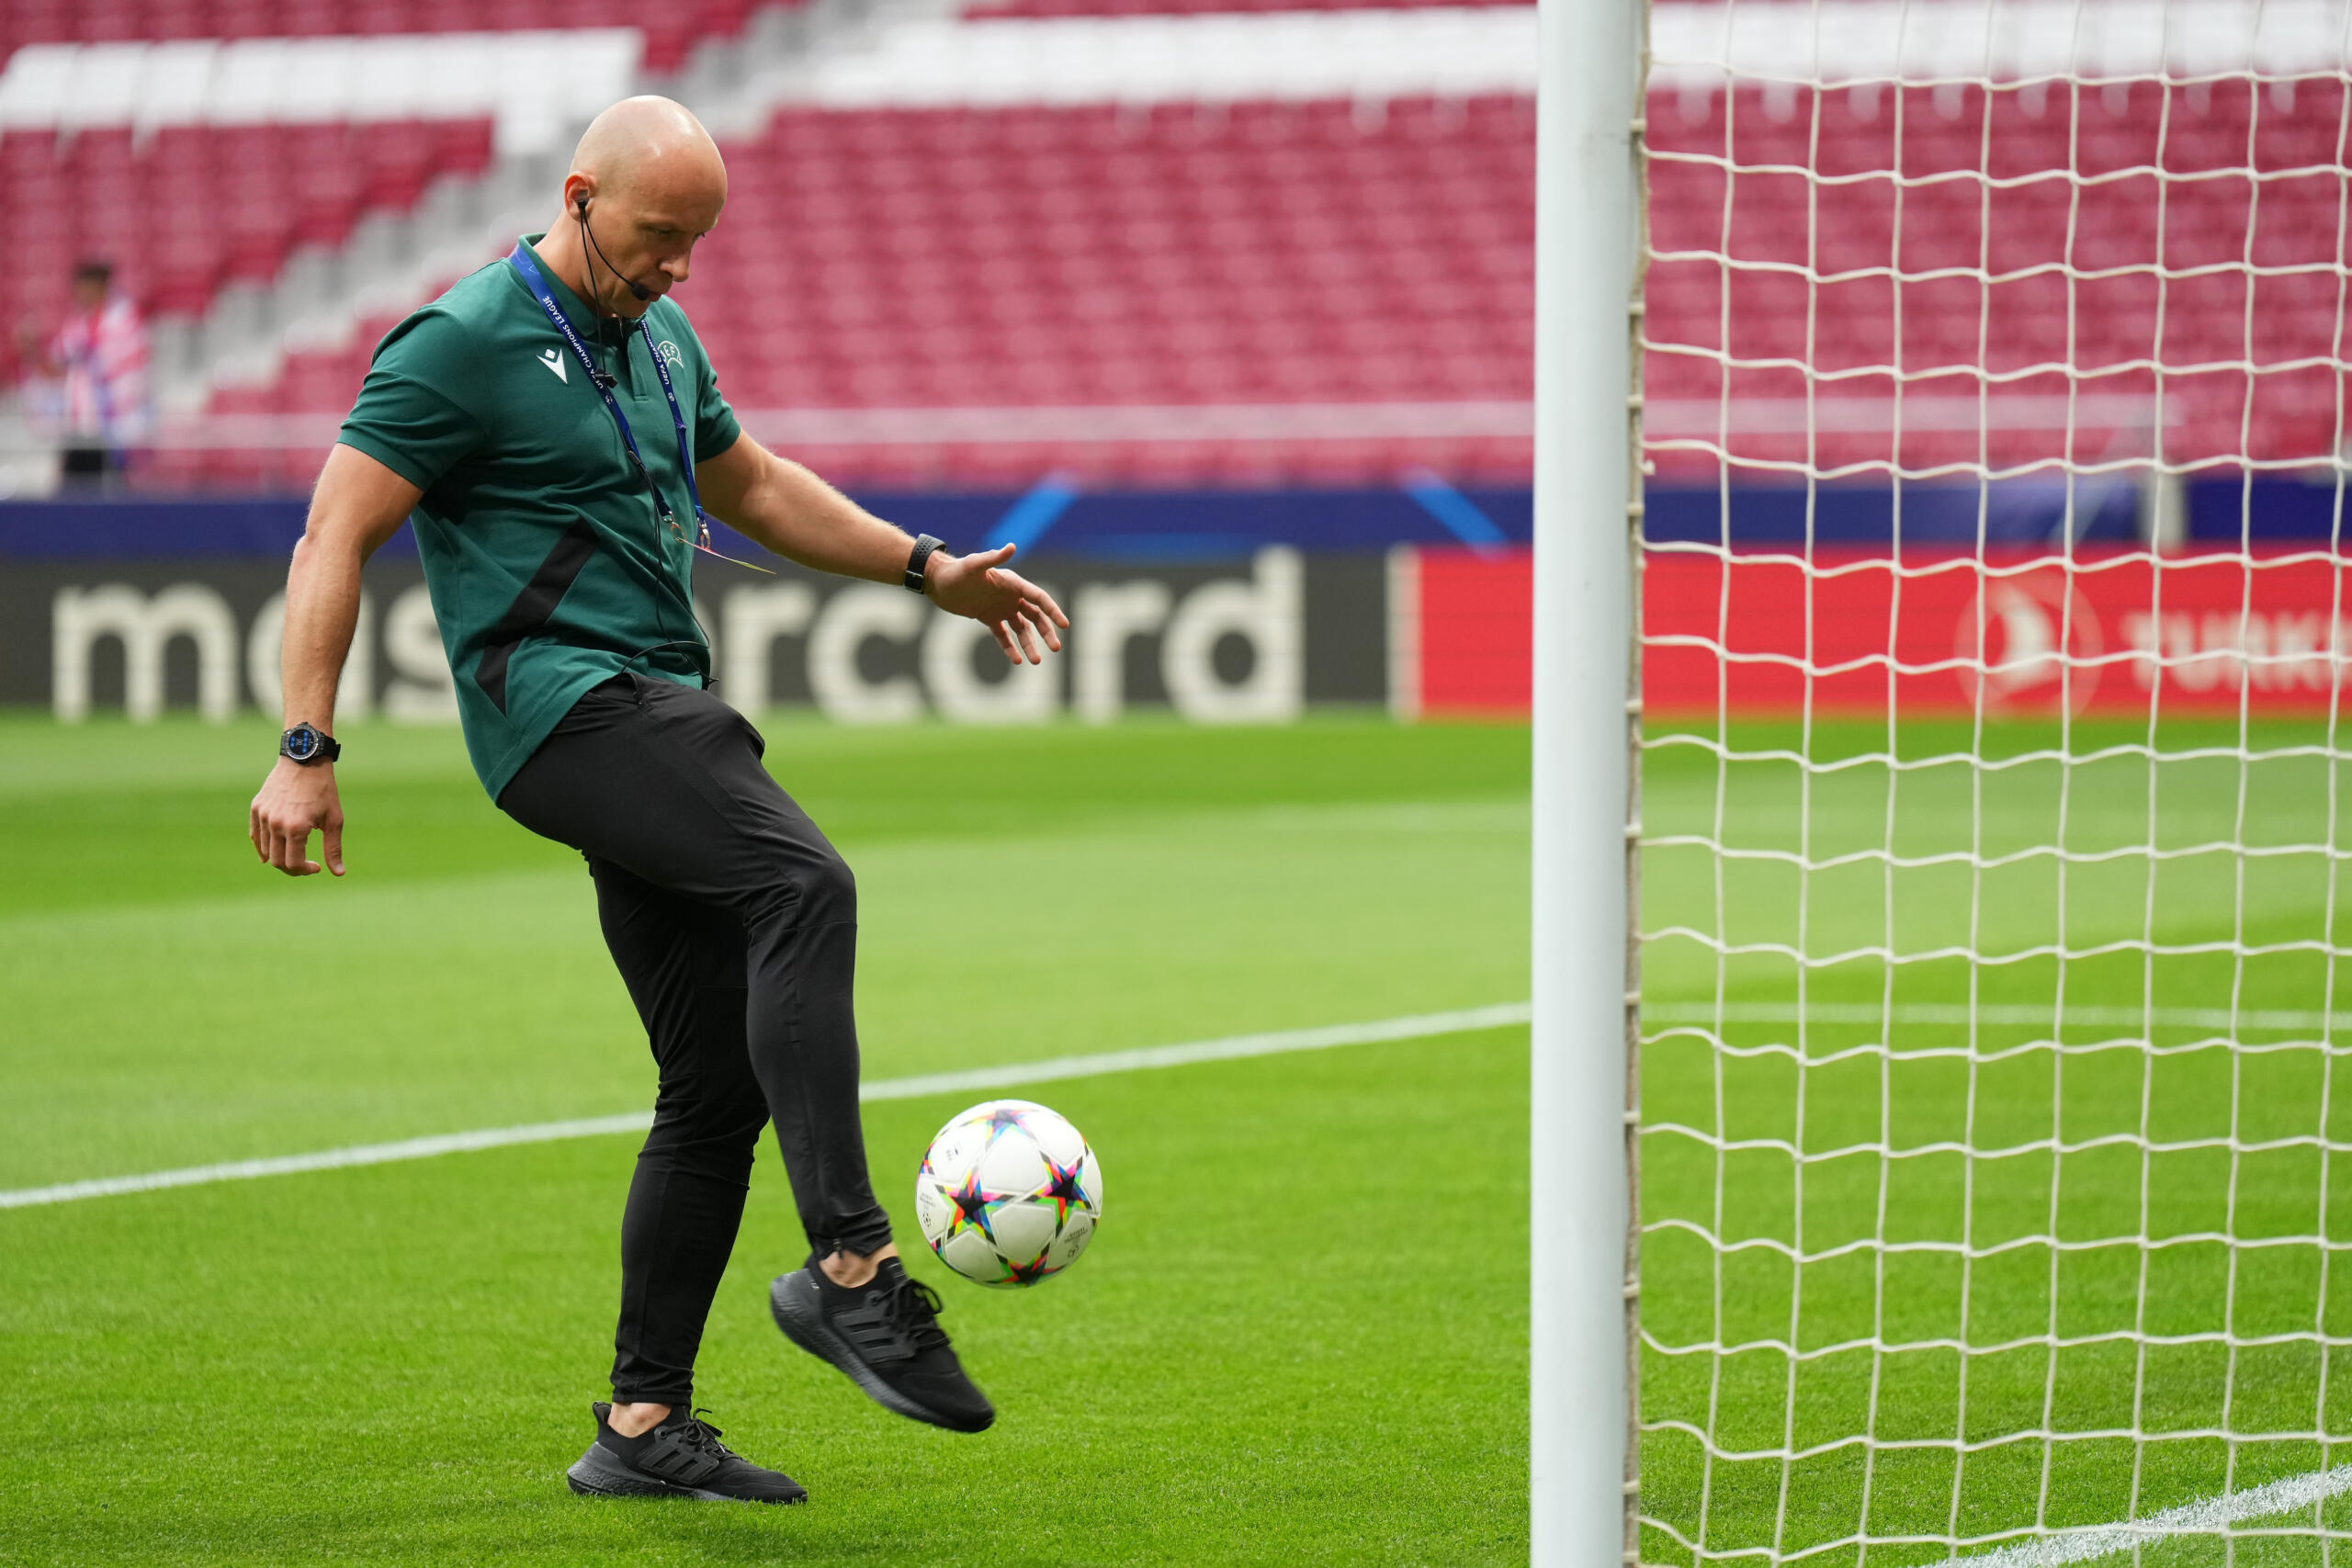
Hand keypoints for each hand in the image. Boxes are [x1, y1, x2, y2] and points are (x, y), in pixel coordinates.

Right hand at [249, 755, 344, 876]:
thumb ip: (334, 848)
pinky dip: (264, 847)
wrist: (304, 760)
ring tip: (295, 853)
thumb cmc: (324, 790)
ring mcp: (263, 815)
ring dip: (279, 857)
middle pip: (277, 861)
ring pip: (265, 850)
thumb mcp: (334, 820)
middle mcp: (275, 823)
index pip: (293, 864)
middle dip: (292, 869)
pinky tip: (273, 851)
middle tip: (306, 865)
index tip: (317, 867)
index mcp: (296, 828)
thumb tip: (338, 873)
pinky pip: (256, 835)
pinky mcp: (256, 808)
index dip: (305, 871)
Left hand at [924, 543, 1069, 663]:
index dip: (1053, 611)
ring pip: (1021, 629)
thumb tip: (1012, 546)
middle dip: (1046, 632)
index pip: (1039, 598)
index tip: (1064, 625)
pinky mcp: (988, 617)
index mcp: (1012, 583)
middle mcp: (1010, 596)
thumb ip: (993, 558)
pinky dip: (1010, 647)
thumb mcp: (974, 565)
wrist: (937, 581)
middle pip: (1035, 616)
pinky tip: (1017, 661)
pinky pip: (1003, 635)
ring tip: (1035, 662)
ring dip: (1030, 644)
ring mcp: (1000, 608)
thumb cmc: (956, 571)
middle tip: (1056, 648)